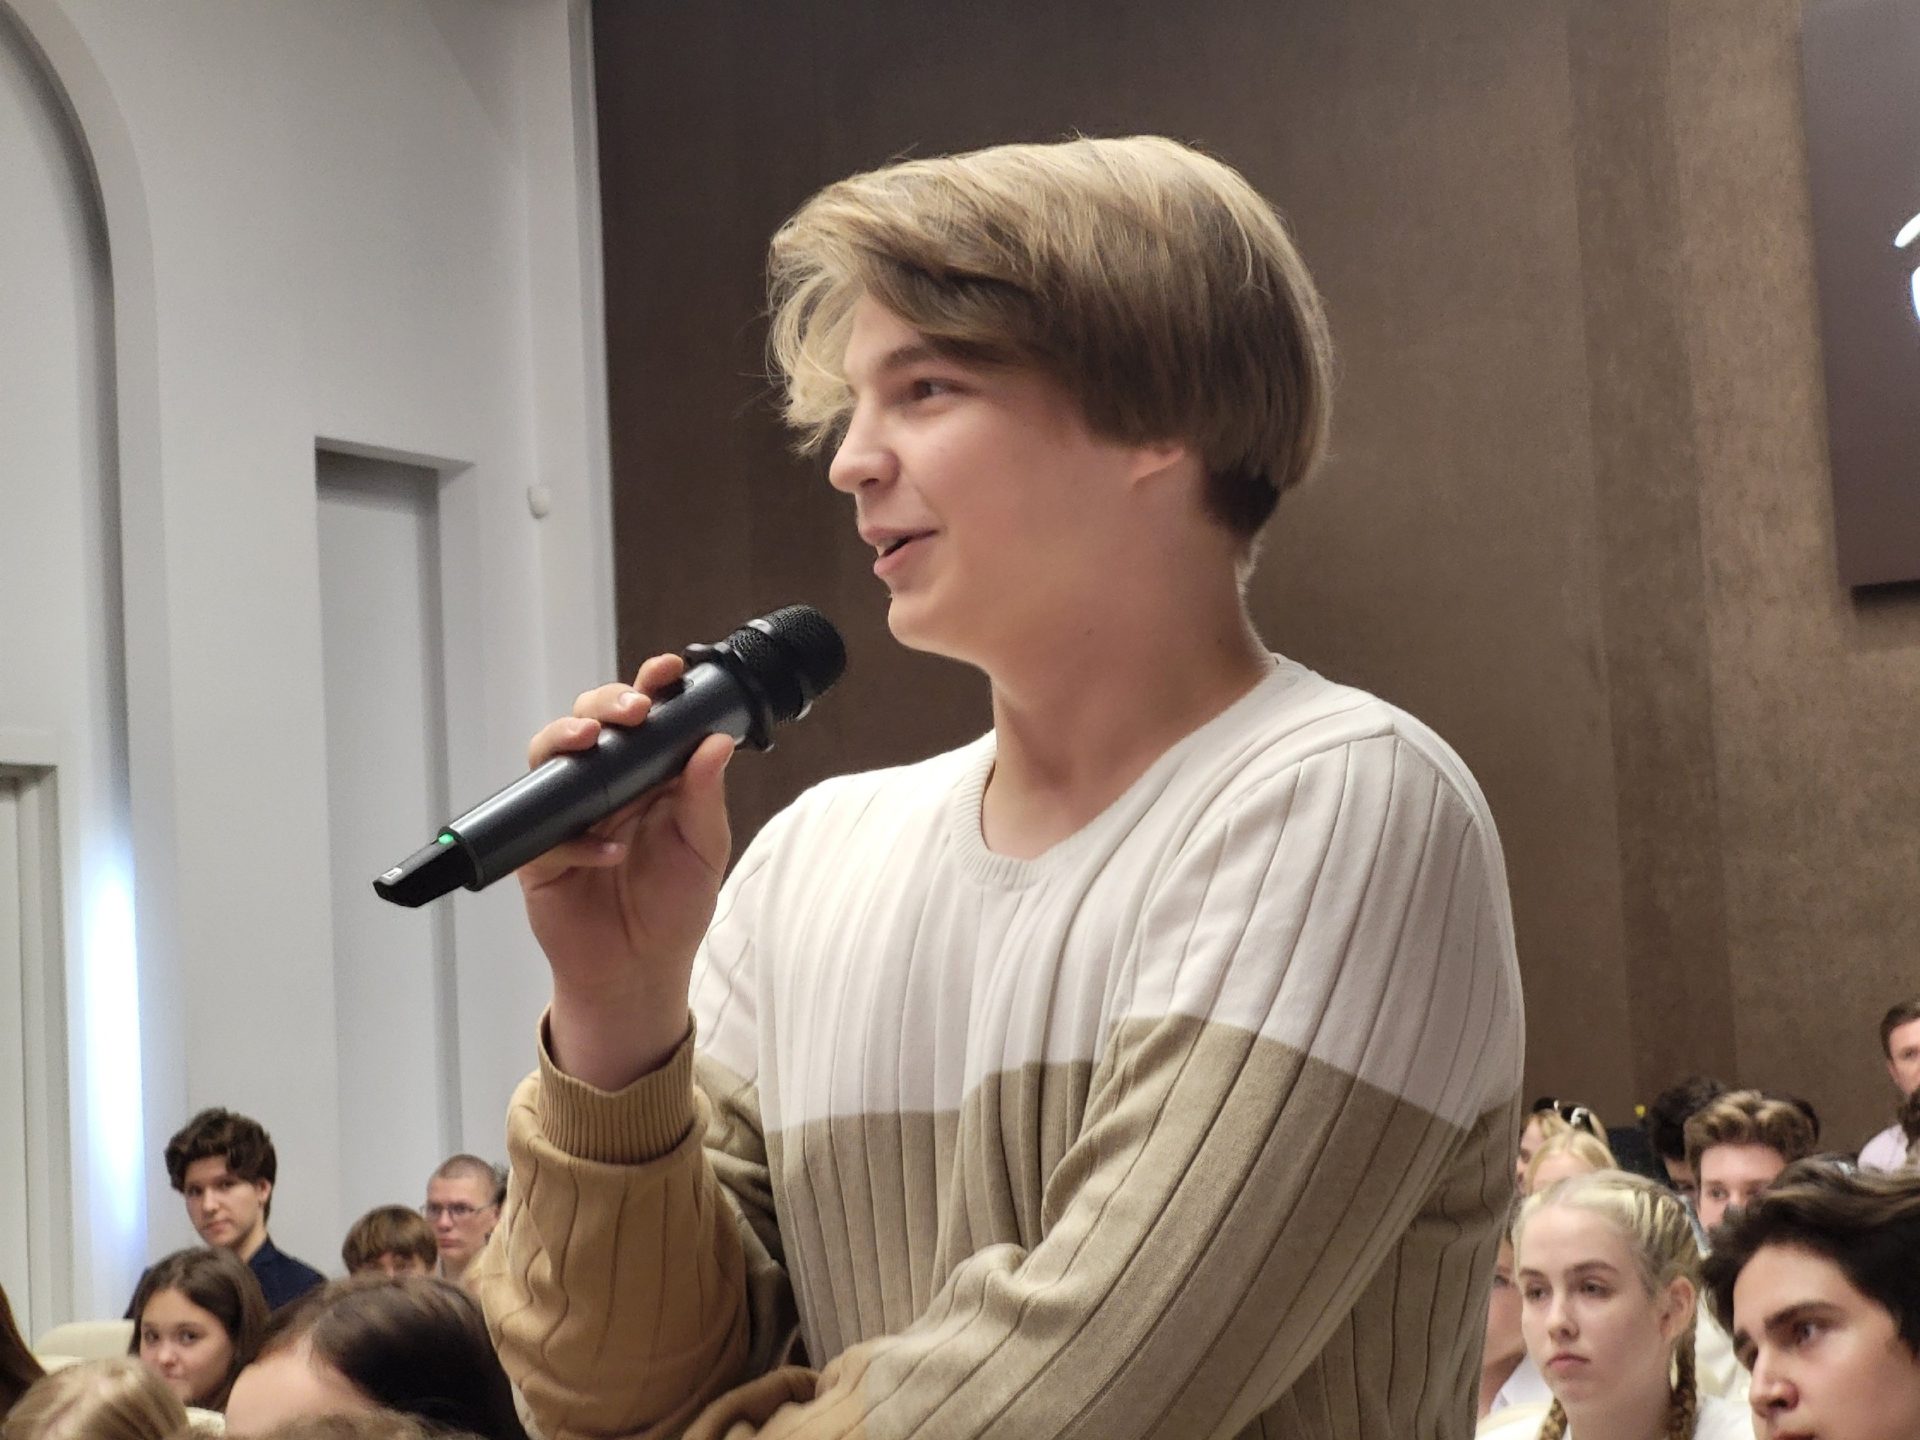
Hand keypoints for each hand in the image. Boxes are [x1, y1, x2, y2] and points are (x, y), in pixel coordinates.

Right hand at [518, 653, 734, 1088]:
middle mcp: (604, 785)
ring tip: (595, 743)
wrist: (640, 971)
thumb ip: (705, 796)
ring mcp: (567, 815)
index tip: (667, 669)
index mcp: (647, 775)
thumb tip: (716, 742)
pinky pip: (545, 834)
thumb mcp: (705, 849)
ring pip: (550, 758)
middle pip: (590, 720)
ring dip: (568, 740)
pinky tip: (609, 852)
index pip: (644, 717)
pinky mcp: (540, 855)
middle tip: (632, 709)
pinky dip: (576, 840)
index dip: (650, 685)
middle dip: (606, 702)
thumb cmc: (673, 906)